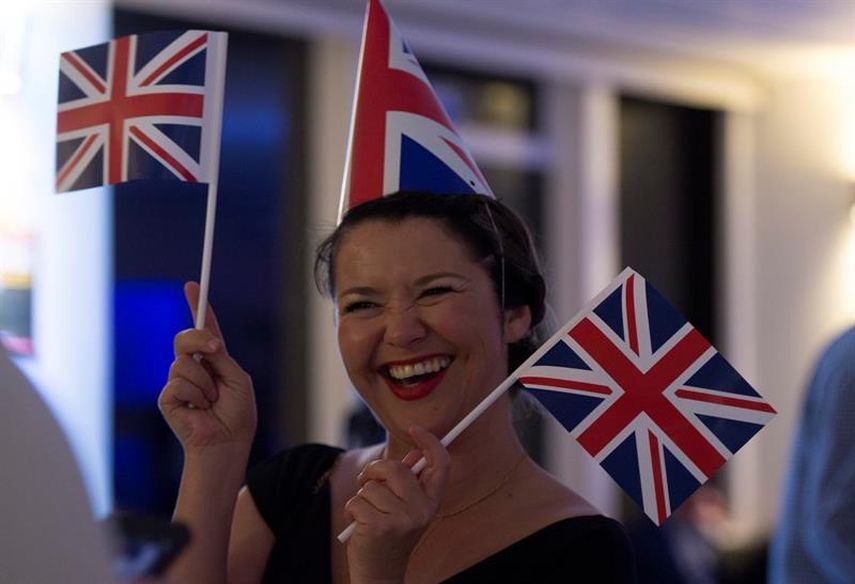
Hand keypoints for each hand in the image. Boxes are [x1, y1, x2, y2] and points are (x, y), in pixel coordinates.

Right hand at [158, 282, 256, 453]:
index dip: (196, 307)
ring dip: (205, 382)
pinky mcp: (168, 398)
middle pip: (185, 337)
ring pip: (183, 362)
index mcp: (213, 360)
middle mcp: (194, 368)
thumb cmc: (237, 415)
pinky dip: (196, 395)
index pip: (203, 329)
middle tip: (215, 350)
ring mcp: (179, 382)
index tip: (192, 285)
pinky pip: (178, 383)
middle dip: (198, 338)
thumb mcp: (237, 378)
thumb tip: (204, 343)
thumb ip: (221, 357)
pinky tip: (200, 409)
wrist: (227, 443)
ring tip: (212, 401)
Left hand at [344, 426, 449, 582]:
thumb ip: (410, 481)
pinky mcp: (379, 526)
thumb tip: (415, 454)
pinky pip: (357, 500)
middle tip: (367, 481)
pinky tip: (359, 525)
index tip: (416, 429)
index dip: (431, 442)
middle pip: (396, 468)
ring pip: (371, 486)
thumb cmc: (390, 534)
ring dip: (362, 496)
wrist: (380, 573)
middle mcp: (422, 511)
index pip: (441, 465)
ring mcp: (402, 519)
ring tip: (367, 514)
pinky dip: (352, 510)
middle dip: (374, 471)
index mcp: (432, 503)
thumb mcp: (406, 508)